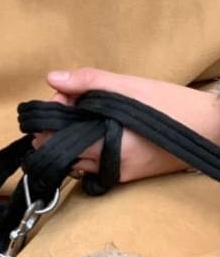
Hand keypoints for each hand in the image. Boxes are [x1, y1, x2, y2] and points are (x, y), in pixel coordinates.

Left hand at [33, 68, 219, 182]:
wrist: (211, 128)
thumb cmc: (171, 105)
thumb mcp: (128, 86)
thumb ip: (88, 82)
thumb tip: (52, 79)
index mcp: (104, 145)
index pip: (54, 139)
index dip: (53, 115)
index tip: (66, 96)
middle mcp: (107, 166)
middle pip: (62, 150)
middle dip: (60, 126)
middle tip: (76, 102)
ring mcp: (117, 174)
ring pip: (76, 160)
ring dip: (74, 138)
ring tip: (90, 114)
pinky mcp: (127, 177)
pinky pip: (94, 165)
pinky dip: (89, 149)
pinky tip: (101, 130)